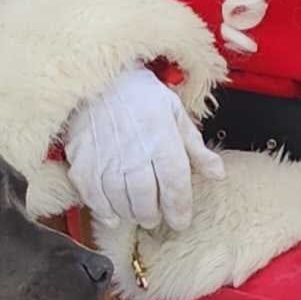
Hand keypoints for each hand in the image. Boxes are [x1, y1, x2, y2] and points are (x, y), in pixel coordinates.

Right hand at [63, 65, 223, 231]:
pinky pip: (93, 196)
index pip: (175, 185)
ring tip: (137, 214)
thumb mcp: (175, 113)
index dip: (179, 209)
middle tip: (155, 218)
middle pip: (146, 199)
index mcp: (162, 140)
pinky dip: (104, 210)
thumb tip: (217, 174)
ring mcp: (106, 158)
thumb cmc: (140, 94)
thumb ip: (195, 148)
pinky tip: (112, 215)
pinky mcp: (83, 161)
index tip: (180, 221)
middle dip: (153, 215)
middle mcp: (134, 153)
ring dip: (131, 214)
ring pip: (120, 201)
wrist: (99, 78)